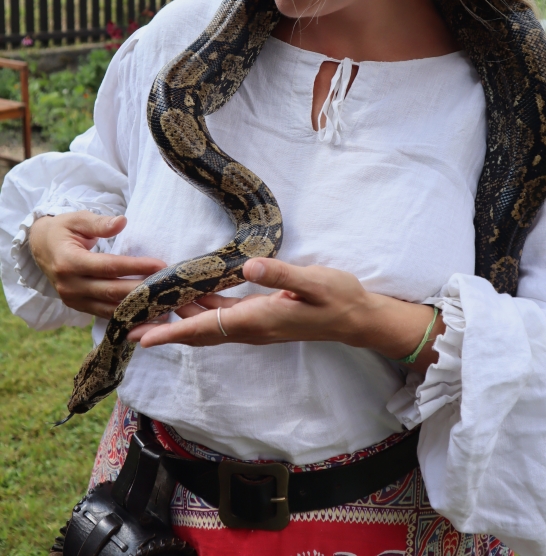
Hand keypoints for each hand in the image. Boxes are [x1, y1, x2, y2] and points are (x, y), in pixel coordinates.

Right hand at [28, 211, 166, 318]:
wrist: (40, 247)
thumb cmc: (63, 230)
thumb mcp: (78, 219)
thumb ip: (100, 223)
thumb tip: (122, 221)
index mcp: (69, 262)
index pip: (109, 267)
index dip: (136, 266)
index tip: (160, 265)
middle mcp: (70, 285)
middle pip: (112, 291)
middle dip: (142, 290)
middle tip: (168, 287)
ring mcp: (73, 300)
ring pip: (109, 308)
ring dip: (137, 308)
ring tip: (163, 305)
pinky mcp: (78, 307)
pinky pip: (104, 314)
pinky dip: (126, 314)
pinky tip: (146, 314)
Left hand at [127, 257, 443, 372]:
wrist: (357, 317)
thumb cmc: (338, 297)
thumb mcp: (313, 281)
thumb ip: (280, 274)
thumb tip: (248, 266)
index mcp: (257, 319)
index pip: (204, 328)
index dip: (171, 332)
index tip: (141, 337)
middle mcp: (251, 327)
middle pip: (198, 331)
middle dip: (164, 328)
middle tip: (129, 322)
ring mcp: (256, 324)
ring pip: (208, 325)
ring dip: (179, 319)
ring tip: (151, 309)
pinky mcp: (262, 316)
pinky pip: (222, 317)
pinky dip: (202, 310)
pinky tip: (193, 296)